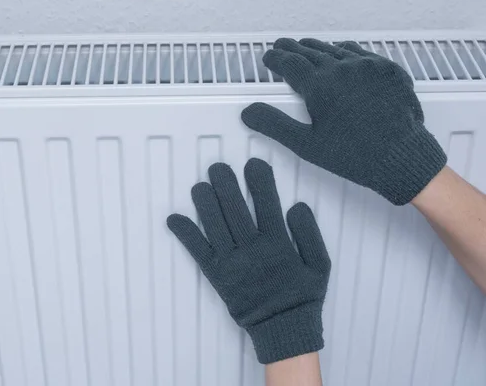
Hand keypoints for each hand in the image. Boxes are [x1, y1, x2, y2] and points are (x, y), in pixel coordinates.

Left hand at [166, 158, 330, 362]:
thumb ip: (310, 235)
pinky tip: (175, 219)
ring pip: (215, 226)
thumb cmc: (302, 297)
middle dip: (226, 186)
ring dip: (205, 204)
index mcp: (277, 245)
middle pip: (235, 211)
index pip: (267, 205)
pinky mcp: (217, 275)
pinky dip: (186, 234)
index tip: (253, 164)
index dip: (260, 182)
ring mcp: (232, 263)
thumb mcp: (320, 266)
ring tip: (200, 186)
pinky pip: (199, 252)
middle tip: (218, 168)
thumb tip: (297, 206)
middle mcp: (252, 250)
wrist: (284, 330)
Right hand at [241, 38, 446, 204]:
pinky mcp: (387, 70)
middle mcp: (344, 69)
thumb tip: (250, 113)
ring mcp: (368, 67)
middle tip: (283, 48)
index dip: (276, 59)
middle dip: (293, 49)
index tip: (269, 57)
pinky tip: (341, 53)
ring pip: (335, 49)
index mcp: (320, 86)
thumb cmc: (356, 155)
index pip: (290, 63)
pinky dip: (345, 51)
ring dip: (317, 48)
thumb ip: (274, 125)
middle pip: (311, 51)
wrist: (402, 156)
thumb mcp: (306, 144)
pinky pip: (361, 52)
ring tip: (307, 48)